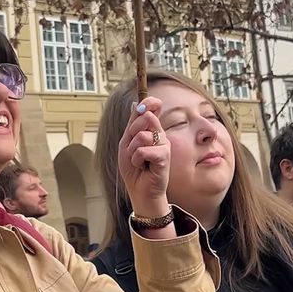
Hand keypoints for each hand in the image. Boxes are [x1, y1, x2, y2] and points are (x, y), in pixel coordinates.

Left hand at [117, 96, 169, 217]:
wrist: (139, 189)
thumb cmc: (134, 168)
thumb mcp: (127, 143)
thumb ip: (133, 124)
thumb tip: (136, 104)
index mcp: (152, 129)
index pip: (154, 107)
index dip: (149, 101)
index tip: (142, 107)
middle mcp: (160, 134)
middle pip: (145, 118)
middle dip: (132, 134)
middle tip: (133, 149)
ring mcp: (164, 144)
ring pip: (142, 136)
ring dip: (132, 151)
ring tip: (137, 160)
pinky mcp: (165, 156)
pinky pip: (144, 150)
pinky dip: (136, 160)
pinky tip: (142, 166)